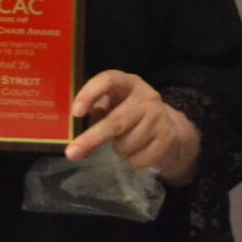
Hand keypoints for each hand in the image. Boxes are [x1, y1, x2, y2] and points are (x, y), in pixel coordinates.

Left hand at [64, 70, 199, 184]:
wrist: (170, 129)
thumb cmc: (130, 114)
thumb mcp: (114, 106)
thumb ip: (95, 112)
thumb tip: (73, 130)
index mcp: (128, 83)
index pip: (108, 80)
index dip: (90, 94)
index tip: (76, 113)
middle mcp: (146, 97)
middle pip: (116, 121)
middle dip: (91, 139)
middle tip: (72, 153)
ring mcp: (160, 117)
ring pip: (126, 145)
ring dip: (117, 151)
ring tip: (123, 144)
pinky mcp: (168, 138)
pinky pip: (138, 159)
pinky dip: (131, 161)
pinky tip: (138, 152)